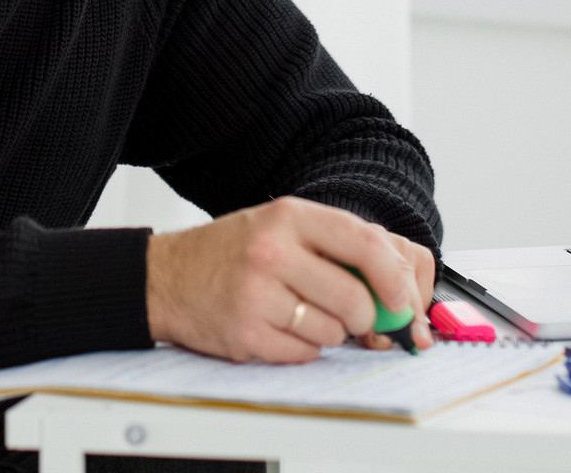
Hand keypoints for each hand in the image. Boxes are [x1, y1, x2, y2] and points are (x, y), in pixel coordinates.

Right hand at [145, 197, 435, 362]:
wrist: (165, 278)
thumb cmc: (232, 253)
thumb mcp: (281, 227)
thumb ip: (337, 246)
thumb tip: (400, 287)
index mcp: (289, 216)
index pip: (365, 243)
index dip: (397, 278)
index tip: (404, 300)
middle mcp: (273, 251)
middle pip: (355, 298)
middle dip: (366, 318)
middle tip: (356, 318)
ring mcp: (257, 294)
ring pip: (332, 331)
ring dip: (329, 332)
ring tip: (300, 315)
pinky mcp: (246, 333)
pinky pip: (304, 353)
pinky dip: (301, 348)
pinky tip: (278, 328)